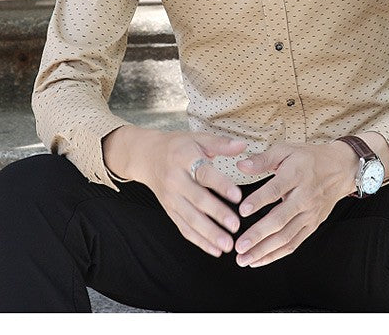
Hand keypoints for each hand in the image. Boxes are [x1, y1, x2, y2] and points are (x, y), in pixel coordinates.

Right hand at [103, 126, 246, 257]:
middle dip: (217, 214)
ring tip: (228, 244)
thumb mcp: (197, 138)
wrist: (146, 156)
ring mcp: (171, 198)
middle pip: (197, 199)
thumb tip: (242, 145)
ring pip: (190, 218)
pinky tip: (215, 250)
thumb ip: (220, 143)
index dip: (221, 185)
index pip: (204, 173)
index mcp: (185, 159)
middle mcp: (176, 180)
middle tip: (236, 226)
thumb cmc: (178, 146)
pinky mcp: (169, 210)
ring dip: (209, 233)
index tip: (238, 196)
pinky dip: (199, 240)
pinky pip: (184, 228)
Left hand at [233, 141, 357, 267]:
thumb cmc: (310, 159)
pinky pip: (294, 243)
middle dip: (258, 235)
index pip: (275, 189)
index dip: (259, 200)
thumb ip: (263, 159)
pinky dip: (276, 254)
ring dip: (264, 250)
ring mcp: (309, 214)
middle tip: (239, 245)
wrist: (340, 169)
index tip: (242, 211)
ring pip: (286, 237)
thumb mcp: (286, 150)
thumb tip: (241, 165)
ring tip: (244, 258)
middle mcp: (303, 197)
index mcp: (295, 175)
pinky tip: (260, 259)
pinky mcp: (312, 225)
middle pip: (280, 219)